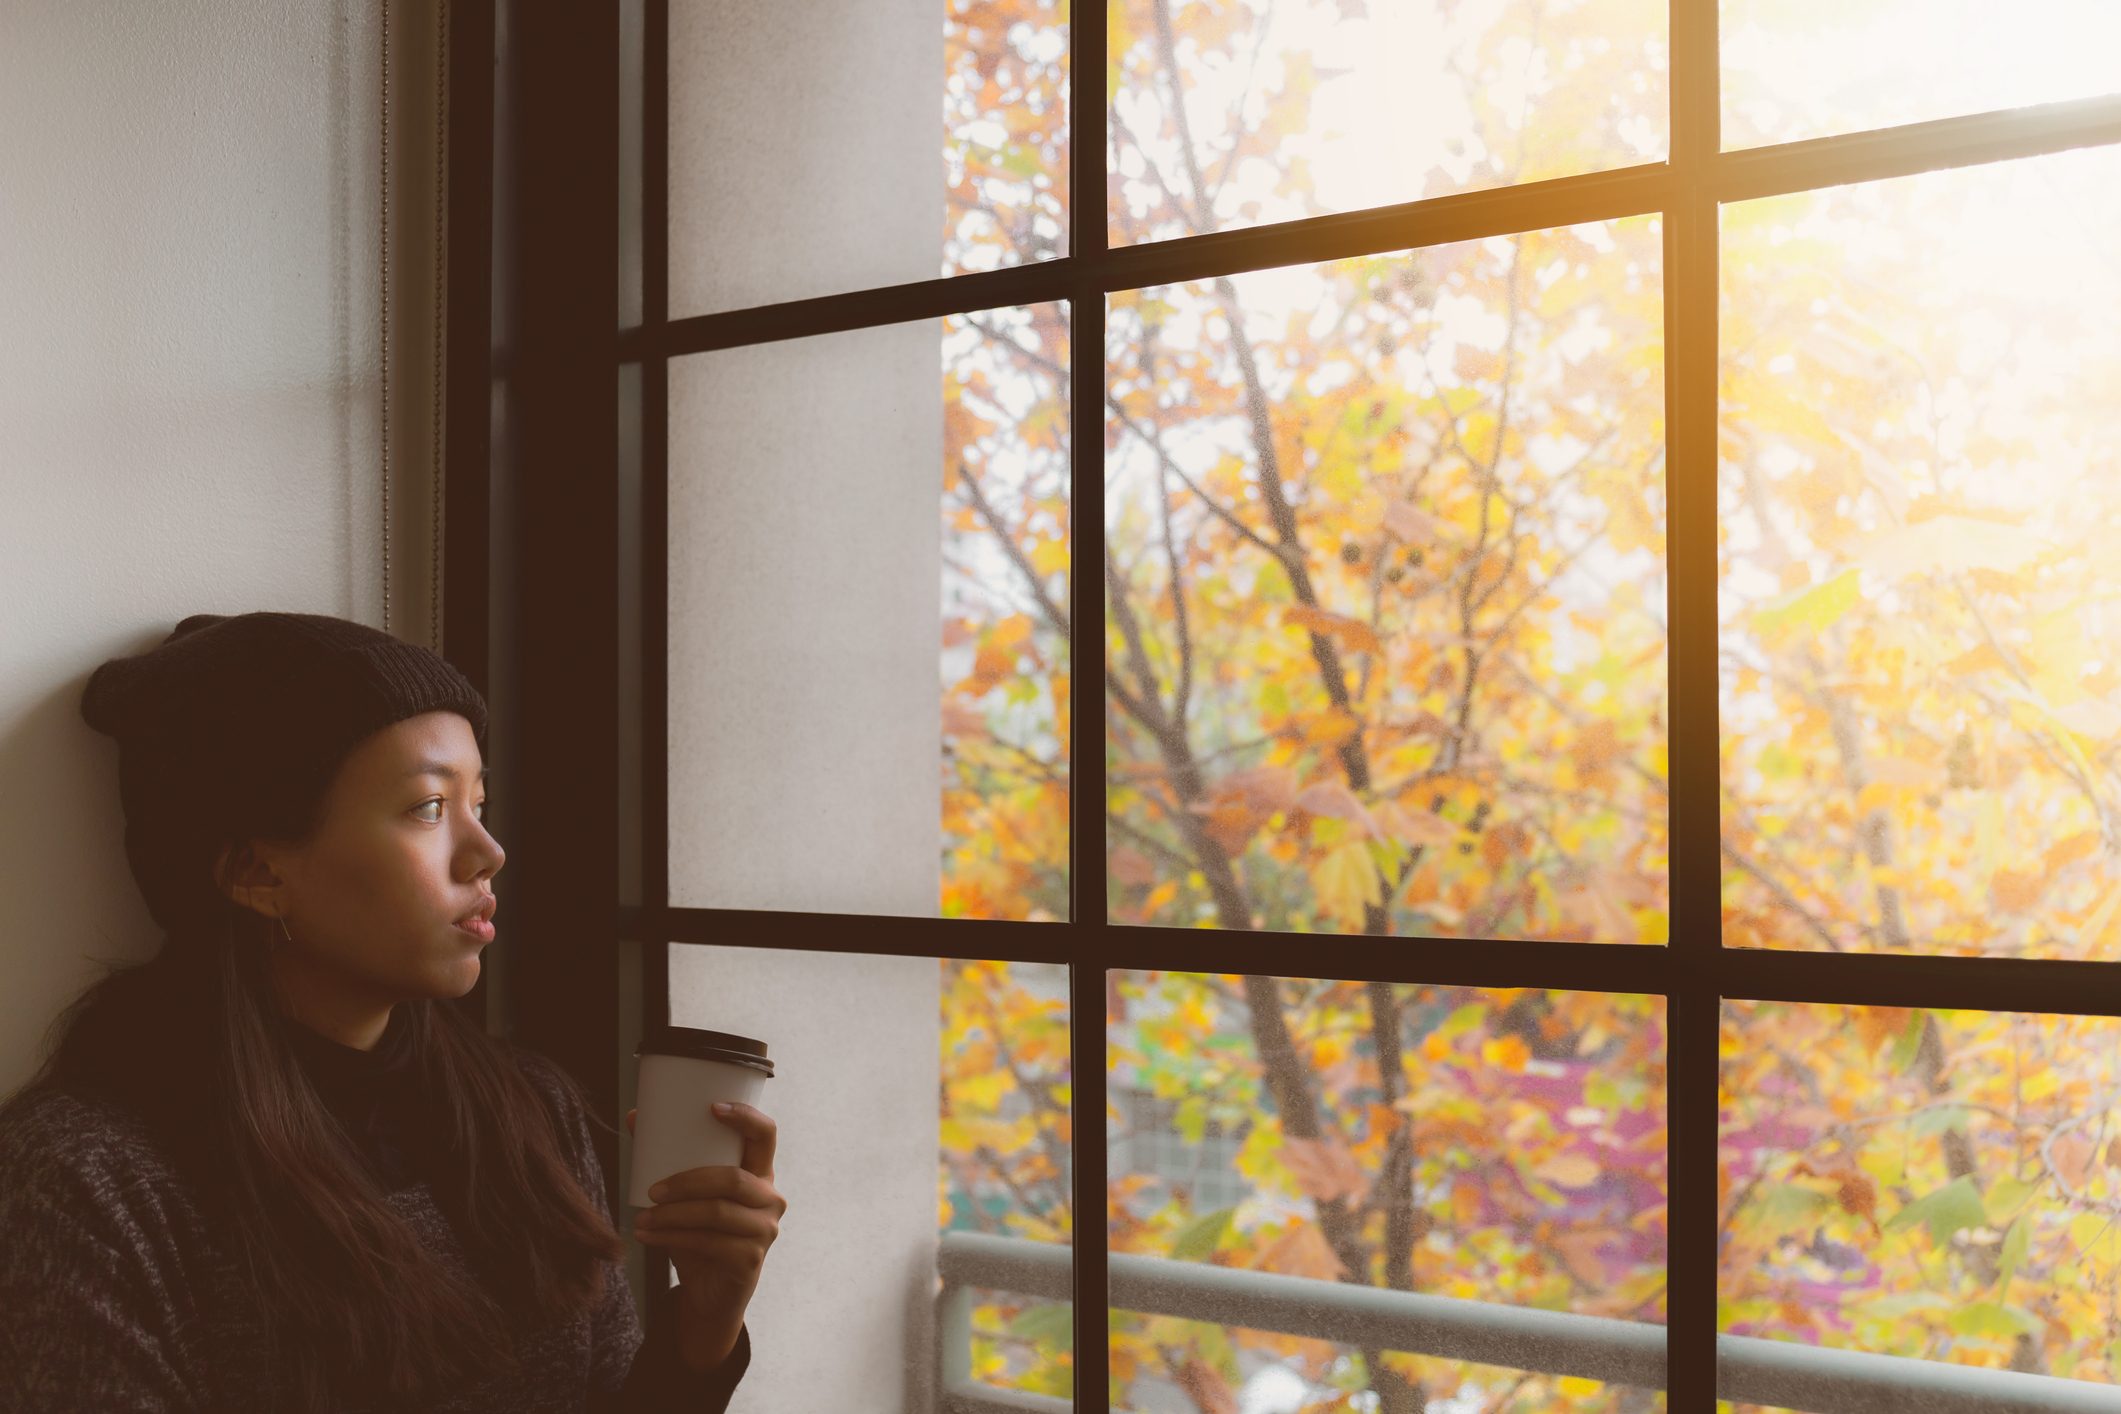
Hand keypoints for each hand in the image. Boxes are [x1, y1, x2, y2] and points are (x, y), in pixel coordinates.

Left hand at [625, 1102, 785, 1373]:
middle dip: (687, 1182)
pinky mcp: (750, 1259)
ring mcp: (765, 1230)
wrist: (711, 1293)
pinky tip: (649, 1237)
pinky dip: (673, 1238)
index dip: (745, 1118)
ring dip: (673, 1215)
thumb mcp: (688, 1196)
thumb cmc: (701, 1234)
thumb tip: (634, 1116)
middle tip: (652, 1190)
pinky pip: (709, 1243)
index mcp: (760, 1172)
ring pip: (717, 1213)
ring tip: (643, 1217)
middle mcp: (770, 1198)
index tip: (712, 1108)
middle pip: (733, 1179)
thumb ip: (667, 1160)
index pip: (766, 1136)